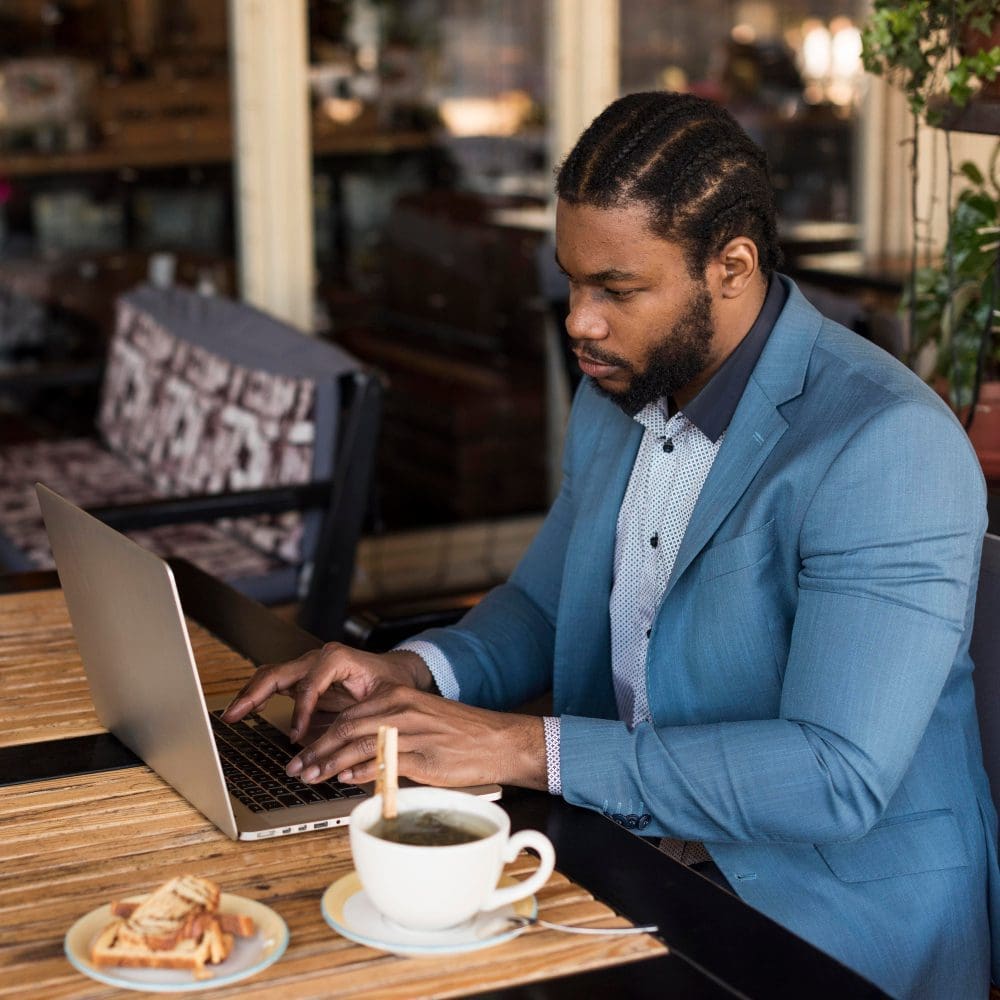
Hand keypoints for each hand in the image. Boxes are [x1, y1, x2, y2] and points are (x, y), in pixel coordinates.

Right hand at [221, 643, 433, 741]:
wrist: (397, 673)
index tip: (296, 737)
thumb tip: (348, 746)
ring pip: (272, 675)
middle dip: (254, 694)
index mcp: (338, 659)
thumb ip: (366, 719)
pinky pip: (277, 682)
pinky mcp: (305, 676)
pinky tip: (250, 710)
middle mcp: (319, 658)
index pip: (309, 685)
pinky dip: (260, 694)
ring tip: (233, 715)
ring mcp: (309, 665)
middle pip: (279, 672)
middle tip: (234, 716)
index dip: (300, 712)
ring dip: (251, 694)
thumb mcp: (385, 700)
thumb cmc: (393, 685)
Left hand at [285, 685, 547, 790]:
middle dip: (316, 752)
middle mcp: (400, 708)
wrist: (495, 740)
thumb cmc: (458, 735)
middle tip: (296, 769)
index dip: (319, 737)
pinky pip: (384, 761)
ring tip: (311, 778)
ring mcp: (410, 731)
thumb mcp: (418, 722)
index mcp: (397, 696)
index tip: (301, 754)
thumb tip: (350, 760)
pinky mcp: (422, 753)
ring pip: (358, 745)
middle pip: (345, 729)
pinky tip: (346, 779)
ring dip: (329, 764)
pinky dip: (361, 770)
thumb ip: (384, 735)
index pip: (346, 716)